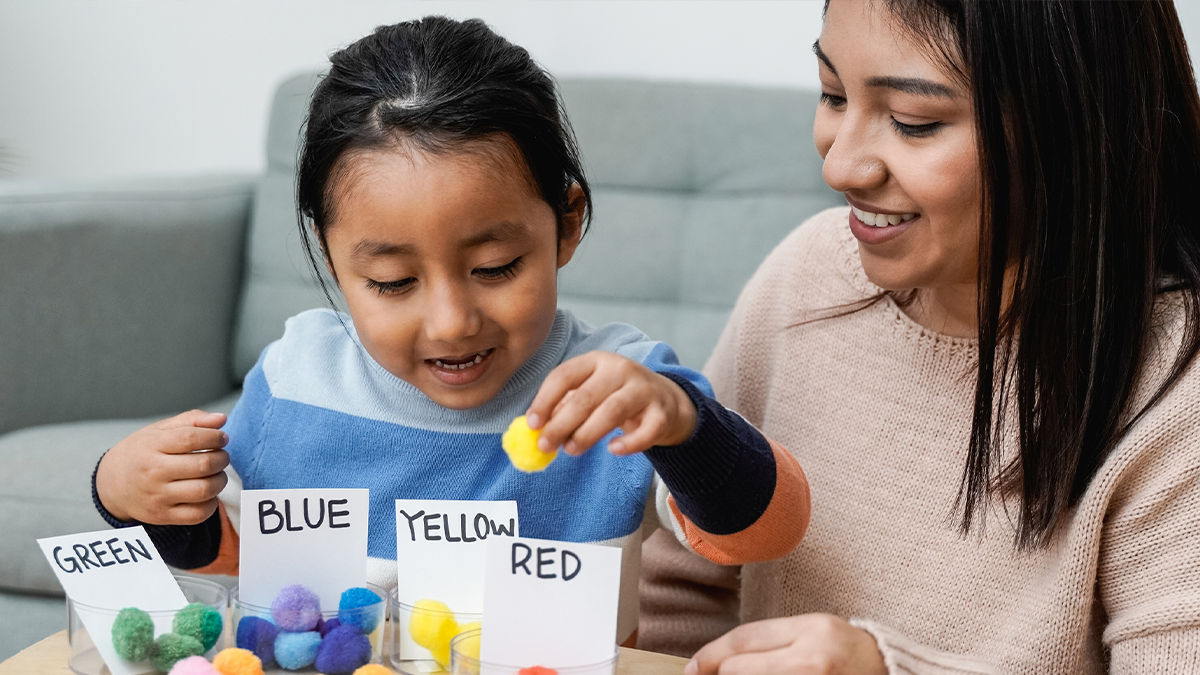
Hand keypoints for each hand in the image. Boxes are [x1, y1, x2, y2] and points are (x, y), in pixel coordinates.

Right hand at [94, 410, 230, 525]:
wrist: (111, 484)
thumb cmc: (141, 452)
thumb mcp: (159, 430)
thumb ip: (192, 420)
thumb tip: (221, 420)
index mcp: (152, 446)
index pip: (191, 438)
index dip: (214, 437)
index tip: (221, 438)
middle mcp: (153, 472)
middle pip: (203, 465)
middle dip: (222, 458)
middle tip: (221, 456)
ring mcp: (157, 496)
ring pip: (204, 490)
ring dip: (220, 480)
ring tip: (216, 474)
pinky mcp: (162, 516)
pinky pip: (198, 514)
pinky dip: (211, 503)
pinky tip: (207, 493)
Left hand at [525, 351, 696, 455]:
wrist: (665, 399)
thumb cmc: (616, 396)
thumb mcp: (591, 392)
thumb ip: (565, 407)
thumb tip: (537, 429)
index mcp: (596, 360)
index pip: (564, 376)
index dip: (545, 400)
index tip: (532, 424)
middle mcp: (620, 369)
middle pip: (585, 396)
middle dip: (561, 423)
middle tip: (545, 446)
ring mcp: (644, 389)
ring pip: (612, 410)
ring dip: (587, 433)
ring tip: (571, 450)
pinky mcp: (662, 411)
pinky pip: (647, 430)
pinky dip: (630, 443)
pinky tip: (613, 450)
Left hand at [688, 615, 886, 674]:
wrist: (887, 669)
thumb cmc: (842, 649)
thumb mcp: (810, 629)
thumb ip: (769, 641)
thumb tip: (718, 660)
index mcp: (810, 629)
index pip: (744, 640)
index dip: (710, 654)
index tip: (692, 666)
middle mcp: (813, 660)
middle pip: (740, 669)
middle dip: (719, 674)